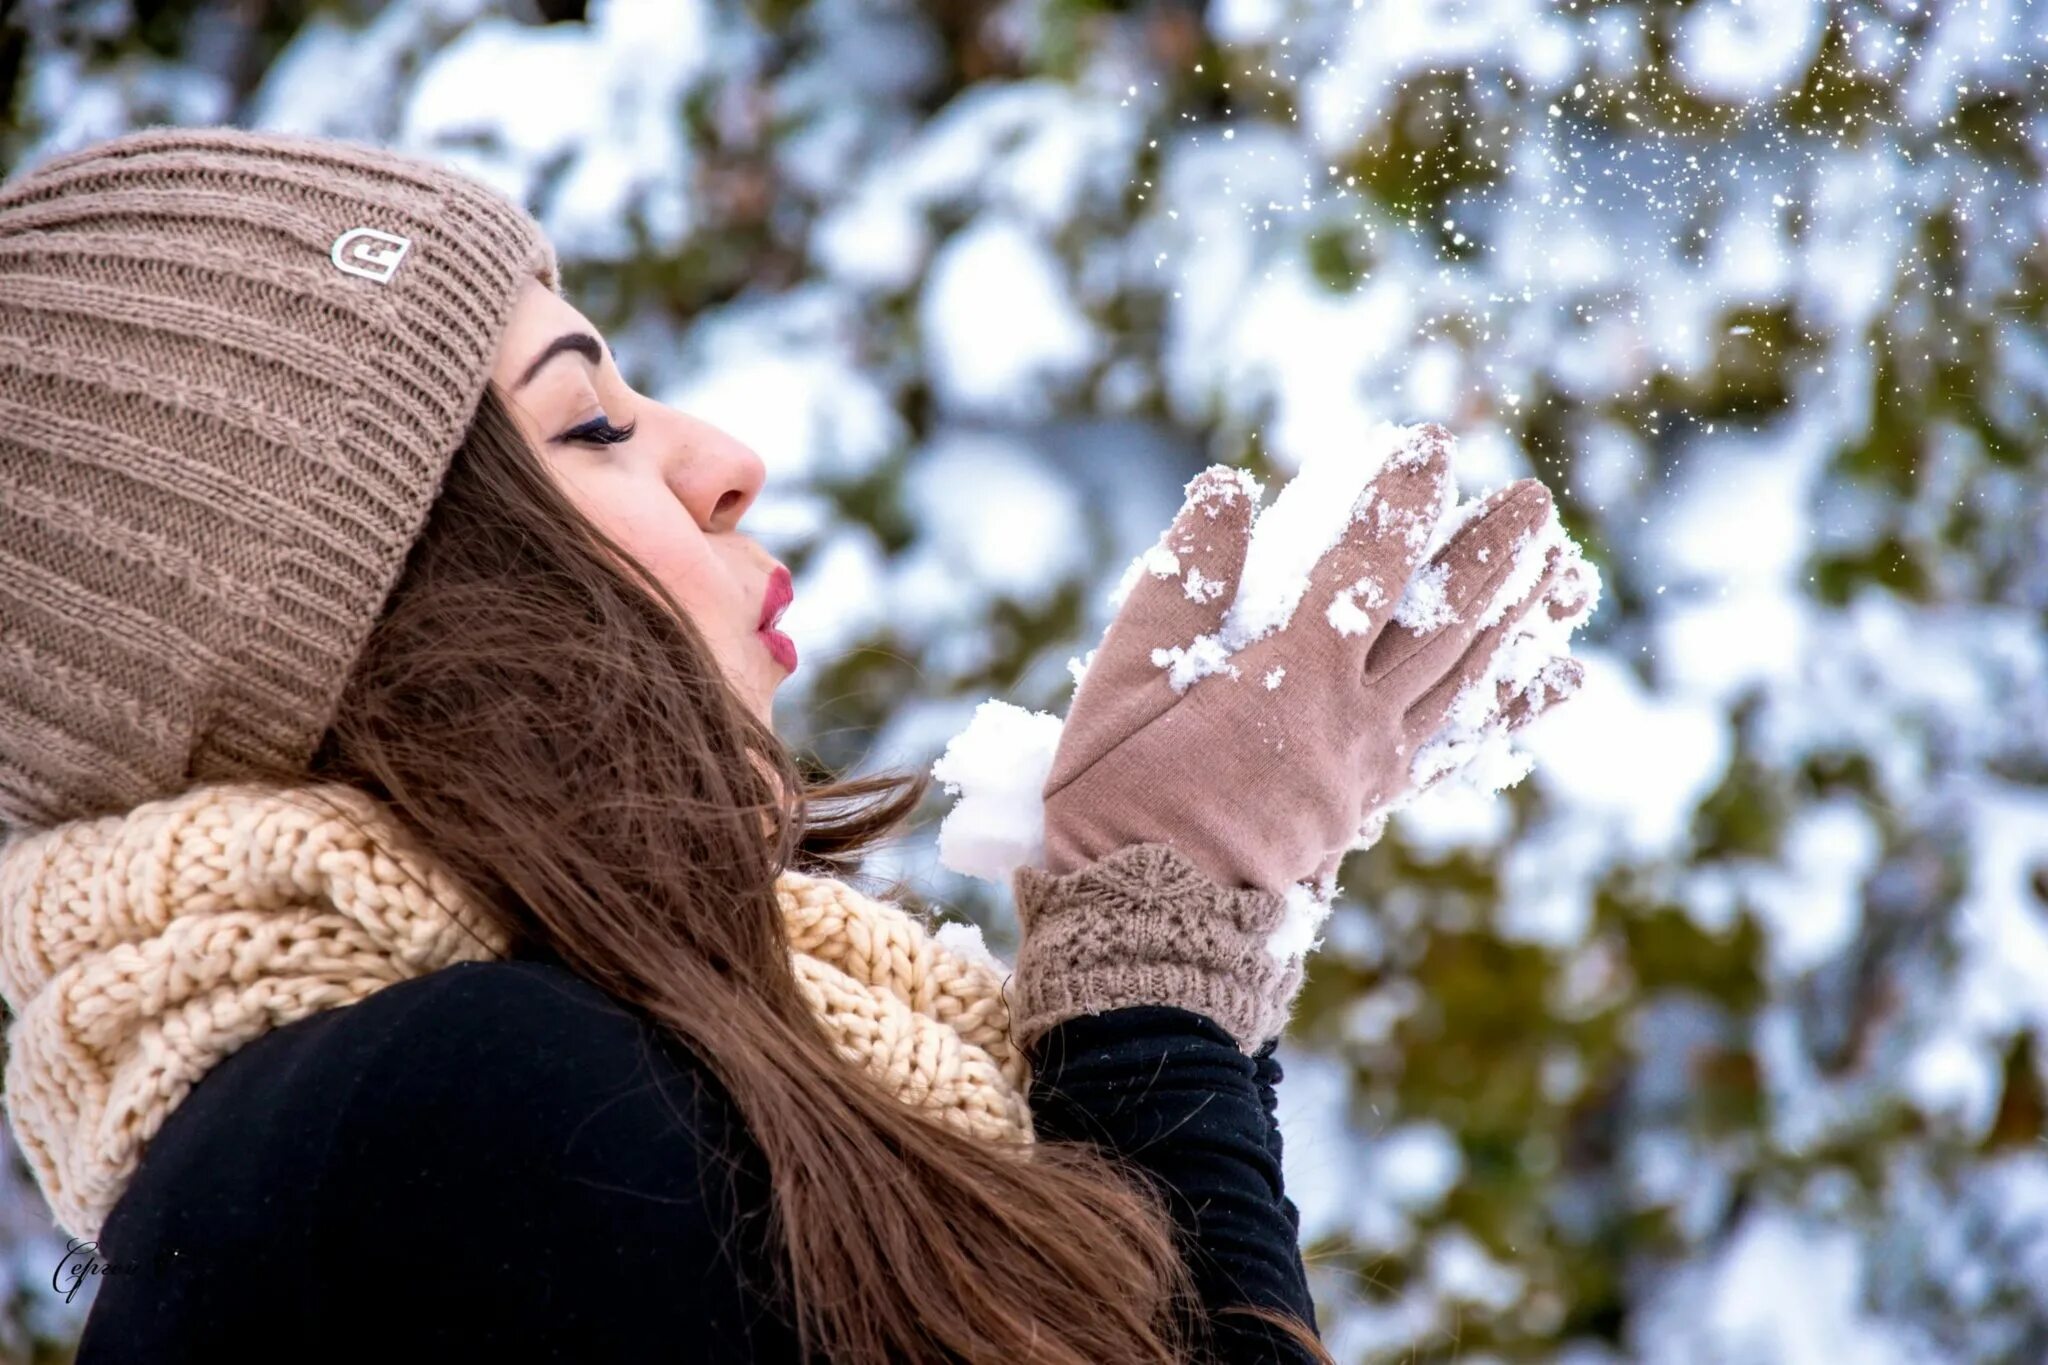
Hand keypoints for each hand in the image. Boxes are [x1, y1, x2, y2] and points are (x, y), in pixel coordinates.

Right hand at [1041, 422, 1584, 902]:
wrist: (1148, 927)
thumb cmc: (1115, 803)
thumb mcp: (1122, 683)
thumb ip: (1182, 580)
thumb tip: (1229, 489)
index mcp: (1294, 677)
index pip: (1366, 565)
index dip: (1400, 500)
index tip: (1429, 445)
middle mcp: (1353, 720)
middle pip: (1445, 623)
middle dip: (1494, 557)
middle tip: (1534, 503)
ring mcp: (1370, 769)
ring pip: (1465, 681)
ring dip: (1518, 621)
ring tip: (1565, 575)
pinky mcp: (1367, 807)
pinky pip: (1457, 747)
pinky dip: (1509, 709)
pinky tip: (1548, 686)